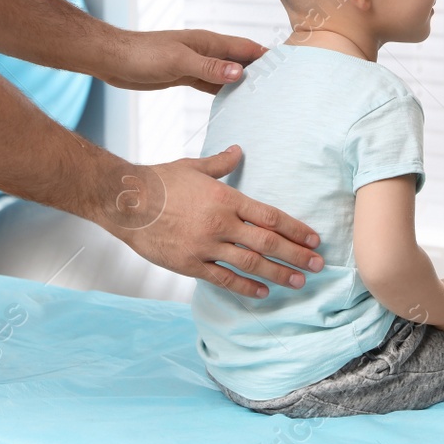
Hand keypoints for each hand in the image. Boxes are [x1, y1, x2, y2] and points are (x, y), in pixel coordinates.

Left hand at [98, 29, 267, 94]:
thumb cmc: (143, 55)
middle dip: (259, 70)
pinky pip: (211, 84)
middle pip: (240, 60)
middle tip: (281, 88)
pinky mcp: (184, 76)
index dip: (266, 56)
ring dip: (242, 83)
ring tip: (263, 98)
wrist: (113, 59)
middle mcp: (206, 51)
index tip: (288, 66)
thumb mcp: (178, 62)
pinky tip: (233, 102)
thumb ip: (209, 68)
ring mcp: (196, 64)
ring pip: (226, 73)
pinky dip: (223, 92)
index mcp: (208, 42)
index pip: (245, 48)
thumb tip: (240, 73)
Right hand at [103, 144, 323, 297]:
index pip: (270, 216)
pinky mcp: (189, 264)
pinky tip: (262, 293)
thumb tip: (238, 150)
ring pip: (250, 264)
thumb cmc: (160, 180)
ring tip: (299, 281)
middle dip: (296, 255)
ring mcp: (205, 247)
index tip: (313, 239)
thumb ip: (222, 163)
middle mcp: (220, 224)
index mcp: (226, 199)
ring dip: (278, 274)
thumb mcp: (194, 166)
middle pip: (267, 243)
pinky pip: (223, 279)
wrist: (125, 202)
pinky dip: (245, 287)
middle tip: (318, 265)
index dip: (295, 229)